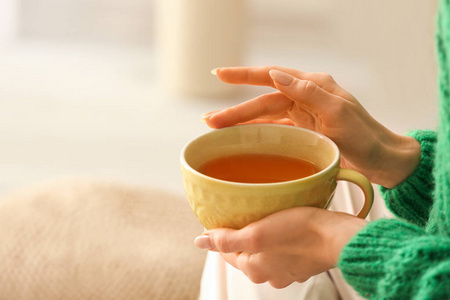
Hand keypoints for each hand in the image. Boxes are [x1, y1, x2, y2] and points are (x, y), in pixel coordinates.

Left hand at [194, 207, 366, 287]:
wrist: (339, 238)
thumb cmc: (299, 234)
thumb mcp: (256, 234)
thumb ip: (226, 240)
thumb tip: (199, 242)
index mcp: (253, 269)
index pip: (226, 252)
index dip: (222, 234)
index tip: (224, 217)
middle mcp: (269, 275)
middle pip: (245, 251)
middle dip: (243, 234)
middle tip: (246, 212)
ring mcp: (287, 270)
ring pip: (265, 250)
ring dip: (263, 235)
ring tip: (267, 215)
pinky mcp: (302, 262)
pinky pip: (283, 249)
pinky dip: (280, 238)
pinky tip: (286, 224)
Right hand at [203, 66, 420, 187]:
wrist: (381, 160)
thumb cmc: (365, 136)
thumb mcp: (339, 113)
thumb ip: (308, 92)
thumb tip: (276, 75)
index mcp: (313, 86)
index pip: (271, 76)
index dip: (244, 75)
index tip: (219, 74)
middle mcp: (305, 97)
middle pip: (262, 102)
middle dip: (235, 110)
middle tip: (209, 120)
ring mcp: (303, 115)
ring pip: (264, 116)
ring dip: (241, 122)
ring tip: (216, 128)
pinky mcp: (303, 131)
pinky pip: (274, 129)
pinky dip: (256, 133)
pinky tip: (240, 137)